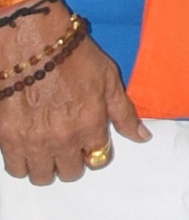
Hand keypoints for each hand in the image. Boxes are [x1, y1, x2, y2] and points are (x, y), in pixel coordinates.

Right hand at [0, 21, 145, 185]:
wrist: (33, 43)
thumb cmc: (74, 55)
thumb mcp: (108, 78)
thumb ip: (124, 113)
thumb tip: (143, 137)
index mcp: (90, 125)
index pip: (98, 159)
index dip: (95, 147)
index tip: (90, 137)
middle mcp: (63, 140)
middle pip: (70, 172)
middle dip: (73, 159)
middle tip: (69, 140)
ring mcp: (33, 142)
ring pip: (42, 176)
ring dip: (47, 164)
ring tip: (48, 145)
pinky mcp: (8, 139)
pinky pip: (16, 170)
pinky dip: (23, 162)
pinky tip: (29, 144)